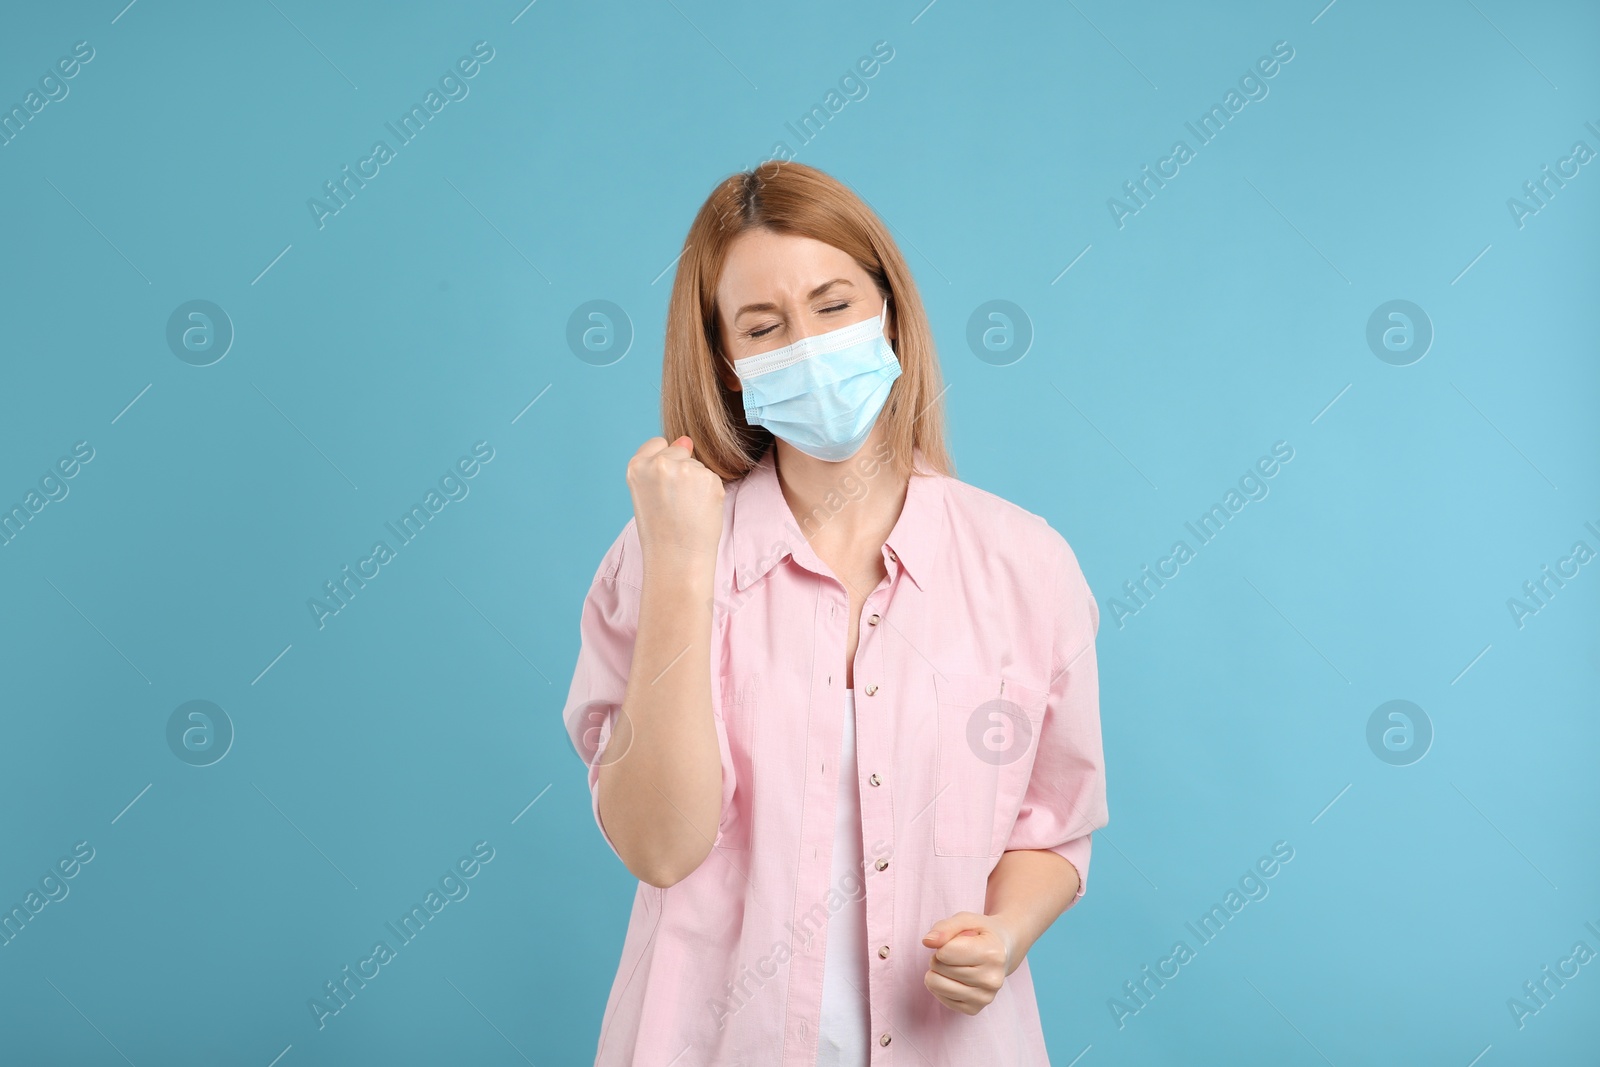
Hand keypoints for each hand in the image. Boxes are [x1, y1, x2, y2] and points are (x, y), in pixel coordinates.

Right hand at [625, 436, 725, 572]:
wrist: (677, 559)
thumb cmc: (660, 531)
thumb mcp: (647, 493)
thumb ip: (661, 465)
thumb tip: (687, 440)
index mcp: (637, 466)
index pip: (657, 444)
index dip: (662, 464)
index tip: (661, 486)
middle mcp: (659, 464)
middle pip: (679, 451)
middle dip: (681, 471)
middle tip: (675, 504)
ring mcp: (685, 470)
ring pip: (697, 465)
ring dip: (697, 483)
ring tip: (687, 511)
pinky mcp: (709, 479)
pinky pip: (712, 478)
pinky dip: (710, 493)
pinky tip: (700, 511)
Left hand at [921, 911, 1015, 1014]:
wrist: (1004, 951)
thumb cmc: (980, 934)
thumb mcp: (966, 920)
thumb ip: (945, 927)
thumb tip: (927, 942)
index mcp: (992, 954)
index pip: (945, 953)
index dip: (942, 943)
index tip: (955, 941)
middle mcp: (992, 979)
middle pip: (940, 968)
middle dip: (939, 957)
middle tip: (955, 953)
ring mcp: (985, 997)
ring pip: (938, 986)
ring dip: (937, 972)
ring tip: (952, 965)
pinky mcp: (975, 1009)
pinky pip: (942, 999)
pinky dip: (941, 986)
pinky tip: (954, 978)